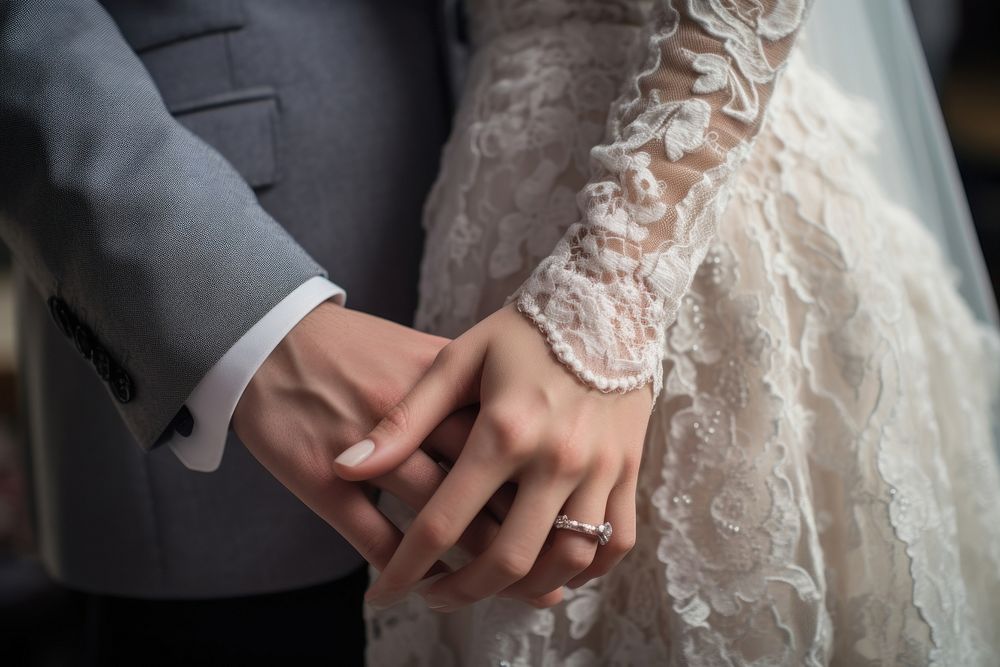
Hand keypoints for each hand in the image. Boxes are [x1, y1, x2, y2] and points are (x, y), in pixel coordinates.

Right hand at [233, 301, 560, 607]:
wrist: (273, 335)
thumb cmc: (353, 345)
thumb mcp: (423, 353)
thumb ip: (474, 388)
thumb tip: (522, 417)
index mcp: (447, 384)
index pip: (511, 445)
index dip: (542, 491)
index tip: (568, 524)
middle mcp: (417, 420)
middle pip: (484, 488)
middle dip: (521, 539)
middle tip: (546, 581)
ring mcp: (370, 454)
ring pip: (436, 520)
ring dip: (470, 566)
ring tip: (498, 593)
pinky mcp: (323, 479)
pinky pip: (375, 536)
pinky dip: (406, 566)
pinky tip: (426, 582)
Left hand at [334, 303, 650, 611]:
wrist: (608, 301)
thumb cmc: (523, 330)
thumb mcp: (457, 361)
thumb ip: (405, 419)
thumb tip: (347, 466)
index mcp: (504, 430)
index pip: (445, 523)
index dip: (407, 569)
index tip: (384, 594)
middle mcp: (556, 457)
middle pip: (508, 559)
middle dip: (463, 593)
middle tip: (435, 597)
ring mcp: (599, 467)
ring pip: (567, 561)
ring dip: (525, 589)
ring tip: (491, 586)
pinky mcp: (629, 469)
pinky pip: (617, 542)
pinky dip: (587, 570)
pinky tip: (554, 569)